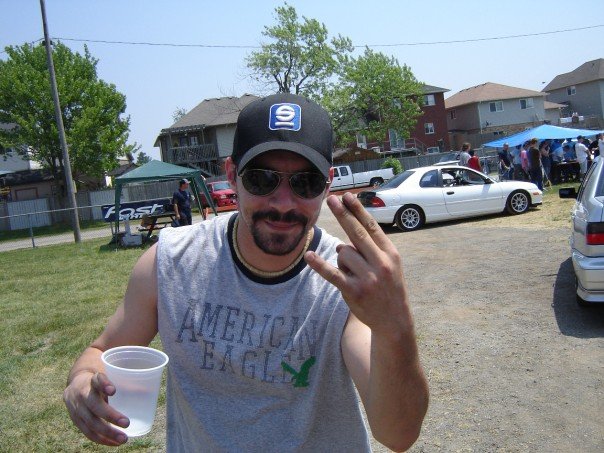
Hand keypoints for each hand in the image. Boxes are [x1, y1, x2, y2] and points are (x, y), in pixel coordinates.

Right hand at [63, 371, 129, 445]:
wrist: (75, 385)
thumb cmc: (99, 382)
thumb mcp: (108, 377)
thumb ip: (125, 384)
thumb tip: (148, 391)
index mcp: (91, 379)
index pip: (97, 380)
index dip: (104, 384)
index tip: (113, 390)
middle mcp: (82, 393)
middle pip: (94, 405)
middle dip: (110, 416)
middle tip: (126, 423)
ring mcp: (76, 408)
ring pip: (90, 422)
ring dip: (107, 432)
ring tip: (123, 439)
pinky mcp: (75, 420)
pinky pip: (87, 432)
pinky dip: (101, 439)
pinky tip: (114, 442)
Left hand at [305, 193, 410, 335]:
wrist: (394, 321)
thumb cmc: (389, 288)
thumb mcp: (390, 265)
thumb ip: (371, 248)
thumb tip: (343, 238)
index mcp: (390, 253)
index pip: (371, 226)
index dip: (358, 210)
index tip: (347, 196)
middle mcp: (380, 263)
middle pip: (356, 232)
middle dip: (343, 213)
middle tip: (330, 199)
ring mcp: (367, 278)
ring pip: (343, 253)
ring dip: (342, 259)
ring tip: (353, 271)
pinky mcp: (354, 291)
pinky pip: (332, 273)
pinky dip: (320, 264)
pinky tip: (309, 255)